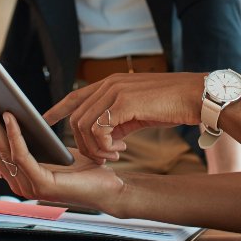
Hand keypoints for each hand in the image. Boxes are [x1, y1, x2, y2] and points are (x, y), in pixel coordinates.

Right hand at [0, 98, 124, 210]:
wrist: (108, 185)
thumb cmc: (81, 165)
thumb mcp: (46, 146)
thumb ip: (25, 136)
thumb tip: (4, 109)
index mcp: (13, 174)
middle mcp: (15, 182)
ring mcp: (26, 185)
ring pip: (1, 150)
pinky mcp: (42, 184)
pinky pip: (22, 154)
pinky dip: (14, 134)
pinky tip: (10, 116)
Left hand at [42, 72, 206, 163]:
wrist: (195, 96)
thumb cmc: (171, 104)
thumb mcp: (138, 111)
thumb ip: (118, 120)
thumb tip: (106, 138)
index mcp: (111, 83)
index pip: (75, 95)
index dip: (57, 109)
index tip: (45, 120)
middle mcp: (109, 84)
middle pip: (76, 117)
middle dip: (84, 143)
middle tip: (104, 156)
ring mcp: (115, 91)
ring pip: (84, 125)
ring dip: (95, 147)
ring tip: (114, 154)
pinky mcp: (124, 102)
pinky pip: (99, 129)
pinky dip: (104, 145)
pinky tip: (120, 149)